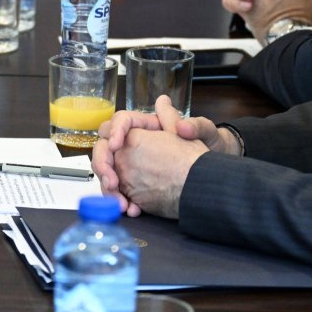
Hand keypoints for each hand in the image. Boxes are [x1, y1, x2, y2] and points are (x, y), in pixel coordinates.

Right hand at [105, 97, 212, 219]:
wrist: (207, 182)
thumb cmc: (205, 155)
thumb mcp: (202, 136)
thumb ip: (186, 121)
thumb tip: (164, 102)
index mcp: (146, 128)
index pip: (121, 121)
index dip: (114, 130)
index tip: (115, 145)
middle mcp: (133, 144)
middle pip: (105, 148)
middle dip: (104, 164)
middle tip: (112, 181)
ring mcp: (130, 166)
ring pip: (107, 172)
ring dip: (108, 187)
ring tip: (120, 202)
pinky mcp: (131, 185)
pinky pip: (117, 191)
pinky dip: (119, 200)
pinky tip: (130, 209)